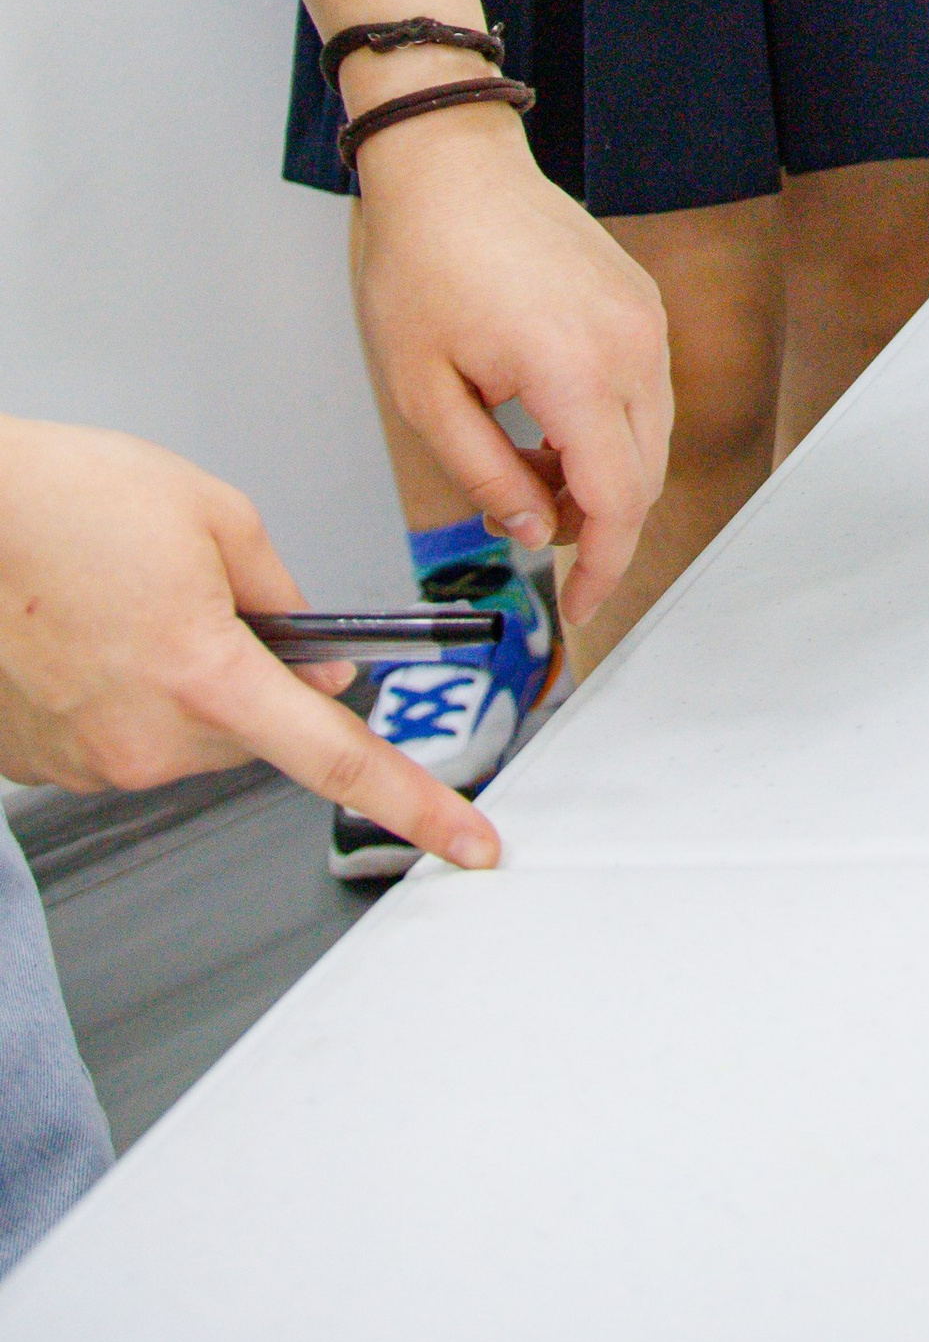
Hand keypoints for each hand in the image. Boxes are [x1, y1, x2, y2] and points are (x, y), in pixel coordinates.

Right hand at [0, 420, 499, 868]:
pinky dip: (124, 693)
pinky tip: (93, 632)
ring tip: (130, 603)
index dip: (415, 803)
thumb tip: (319, 664)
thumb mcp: (216, 516)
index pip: (338, 757)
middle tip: (203, 600)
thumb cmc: (68, 500)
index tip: (469, 840)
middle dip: (253, 676)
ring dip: (184, 681)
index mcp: (207, 673)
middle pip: (253, 732)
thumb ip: (285, 595)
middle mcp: (149, 737)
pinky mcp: (45, 767)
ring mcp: (92, 762)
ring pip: (187, 736)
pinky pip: (123, 739)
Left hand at [349, 109, 670, 628]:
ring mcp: (645, 319)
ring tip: (527, 476)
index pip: (617, 502)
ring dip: (603, 479)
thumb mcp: (426, 393)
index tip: (579, 606)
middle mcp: (631, 345)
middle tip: (529, 535)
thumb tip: (530, 532)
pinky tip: (549, 427)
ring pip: (651, 438)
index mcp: (575, 371)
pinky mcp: (641, 302)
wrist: (450, 166)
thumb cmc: (424, 263)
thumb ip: (485, 475)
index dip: (602, 567)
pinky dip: (610, 430)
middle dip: (597, 527)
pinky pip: (646, 392)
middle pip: (644, 477)